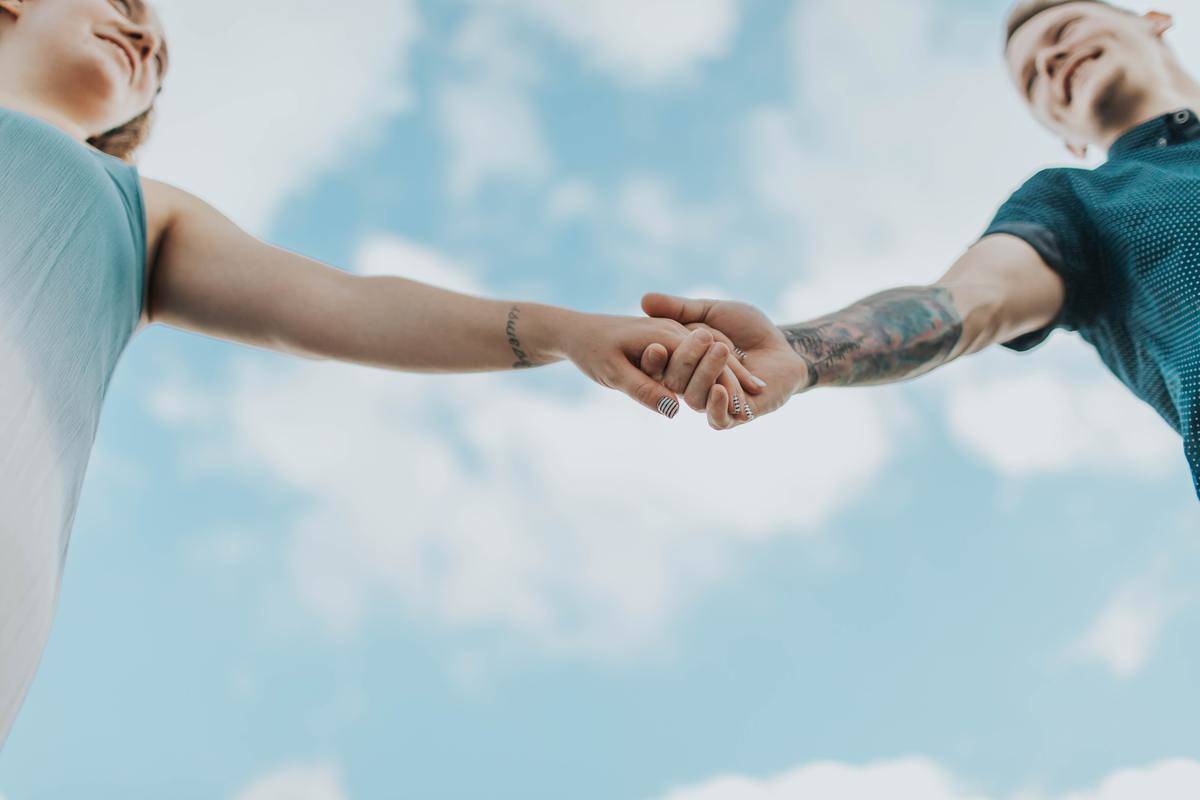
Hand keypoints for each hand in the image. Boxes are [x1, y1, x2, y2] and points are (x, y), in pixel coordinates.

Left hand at [554, 311, 749, 419]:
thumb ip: (643, 388)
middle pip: (713, 356)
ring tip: (753, 393)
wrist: (575, 331)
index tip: (745, 403)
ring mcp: (672, 334)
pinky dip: (714, 365)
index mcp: (665, 337)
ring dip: (729, 372)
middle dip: (735, 376)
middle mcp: (673, 333)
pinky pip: (696, 350)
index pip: (704, 362)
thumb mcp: (613, 373)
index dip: (726, 383)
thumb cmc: (590, 351)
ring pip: (708, 352)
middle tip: (759, 396)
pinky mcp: (669, 338)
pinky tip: (723, 384)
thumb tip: (670, 408)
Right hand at [641, 293, 810, 428]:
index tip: (655, 345)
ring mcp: (712, 402)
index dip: (653, 360)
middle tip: (704, 336)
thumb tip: (644, 300)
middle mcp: (691, 386)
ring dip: (706, 374)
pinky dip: (716, 406)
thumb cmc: (748, 328)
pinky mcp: (736, 416)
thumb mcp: (712, 312)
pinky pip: (718, 420)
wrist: (785, 345)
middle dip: (686, 360)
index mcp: (681, 365)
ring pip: (694, 399)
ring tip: (723, 350)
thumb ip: (681, 309)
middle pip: (674, 383)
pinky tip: (721, 389)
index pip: (657, 367)